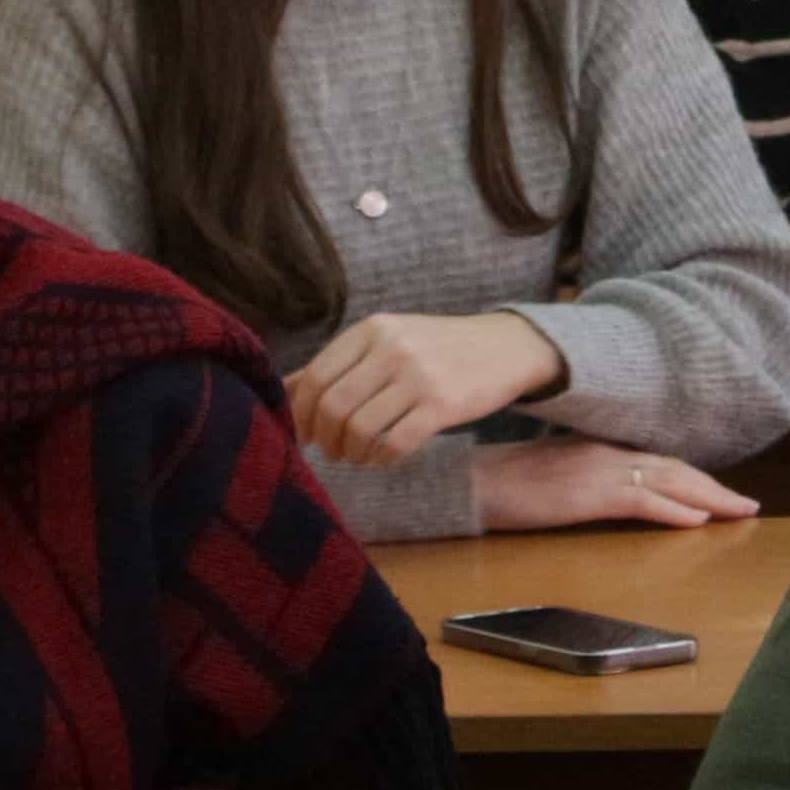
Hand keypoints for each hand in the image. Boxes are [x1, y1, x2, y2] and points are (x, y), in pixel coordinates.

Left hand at [290, 309, 565, 465]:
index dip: (302, 414)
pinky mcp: (443, 405)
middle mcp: (392, 348)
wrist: (505, 347)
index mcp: (372, 330)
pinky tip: (382, 459)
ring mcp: (419, 376)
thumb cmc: (436, 348)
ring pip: (361, 429)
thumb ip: (338, 364)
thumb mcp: (386, 341)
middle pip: (334, 407)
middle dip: (324, 438)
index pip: (316, 378)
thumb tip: (284, 391)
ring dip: (351, 452)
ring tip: (356, 455)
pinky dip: (380, 460)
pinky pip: (395, 444)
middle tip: (331, 451)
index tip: (305, 434)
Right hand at [473, 435, 760, 528]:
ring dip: (710, 498)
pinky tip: (698, 520)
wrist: (469, 482)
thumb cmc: (502, 483)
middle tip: (748, 505)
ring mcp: (599, 471)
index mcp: (597, 448)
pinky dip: (675, 510)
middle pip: (675, 468)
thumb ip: (584, 478)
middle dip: (715, 487)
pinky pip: (643, 500)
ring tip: (740, 512)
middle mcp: (606, 453)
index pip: (658, 460)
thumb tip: (607, 493)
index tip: (720, 490)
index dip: (693, 476)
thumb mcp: (553, 475)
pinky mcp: (588, 494)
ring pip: (670, 481)